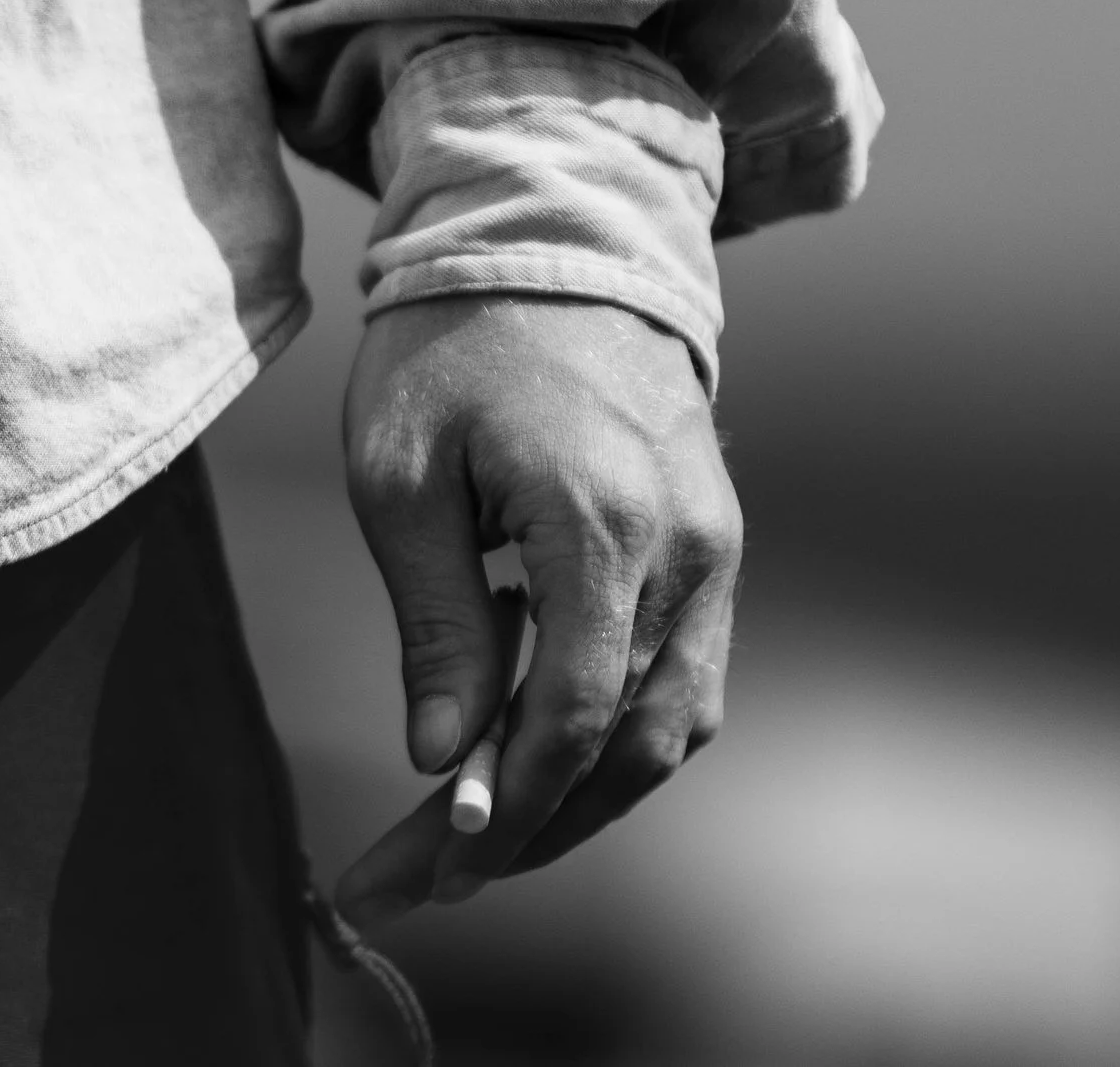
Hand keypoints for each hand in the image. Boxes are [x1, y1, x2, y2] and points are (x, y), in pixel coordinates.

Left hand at [333, 296, 739, 931]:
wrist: (549, 238)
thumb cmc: (450, 345)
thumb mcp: (402, 473)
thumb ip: (436, 621)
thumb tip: (441, 762)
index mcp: (600, 521)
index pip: (572, 717)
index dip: (500, 810)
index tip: (417, 868)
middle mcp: (686, 545)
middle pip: (632, 745)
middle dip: (533, 830)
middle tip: (426, 881)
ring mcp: (717, 543)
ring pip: (673, 726)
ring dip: (584, 797)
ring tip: (478, 840)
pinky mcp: (718, 538)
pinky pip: (688, 674)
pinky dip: (623, 734)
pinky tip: (541, 749)